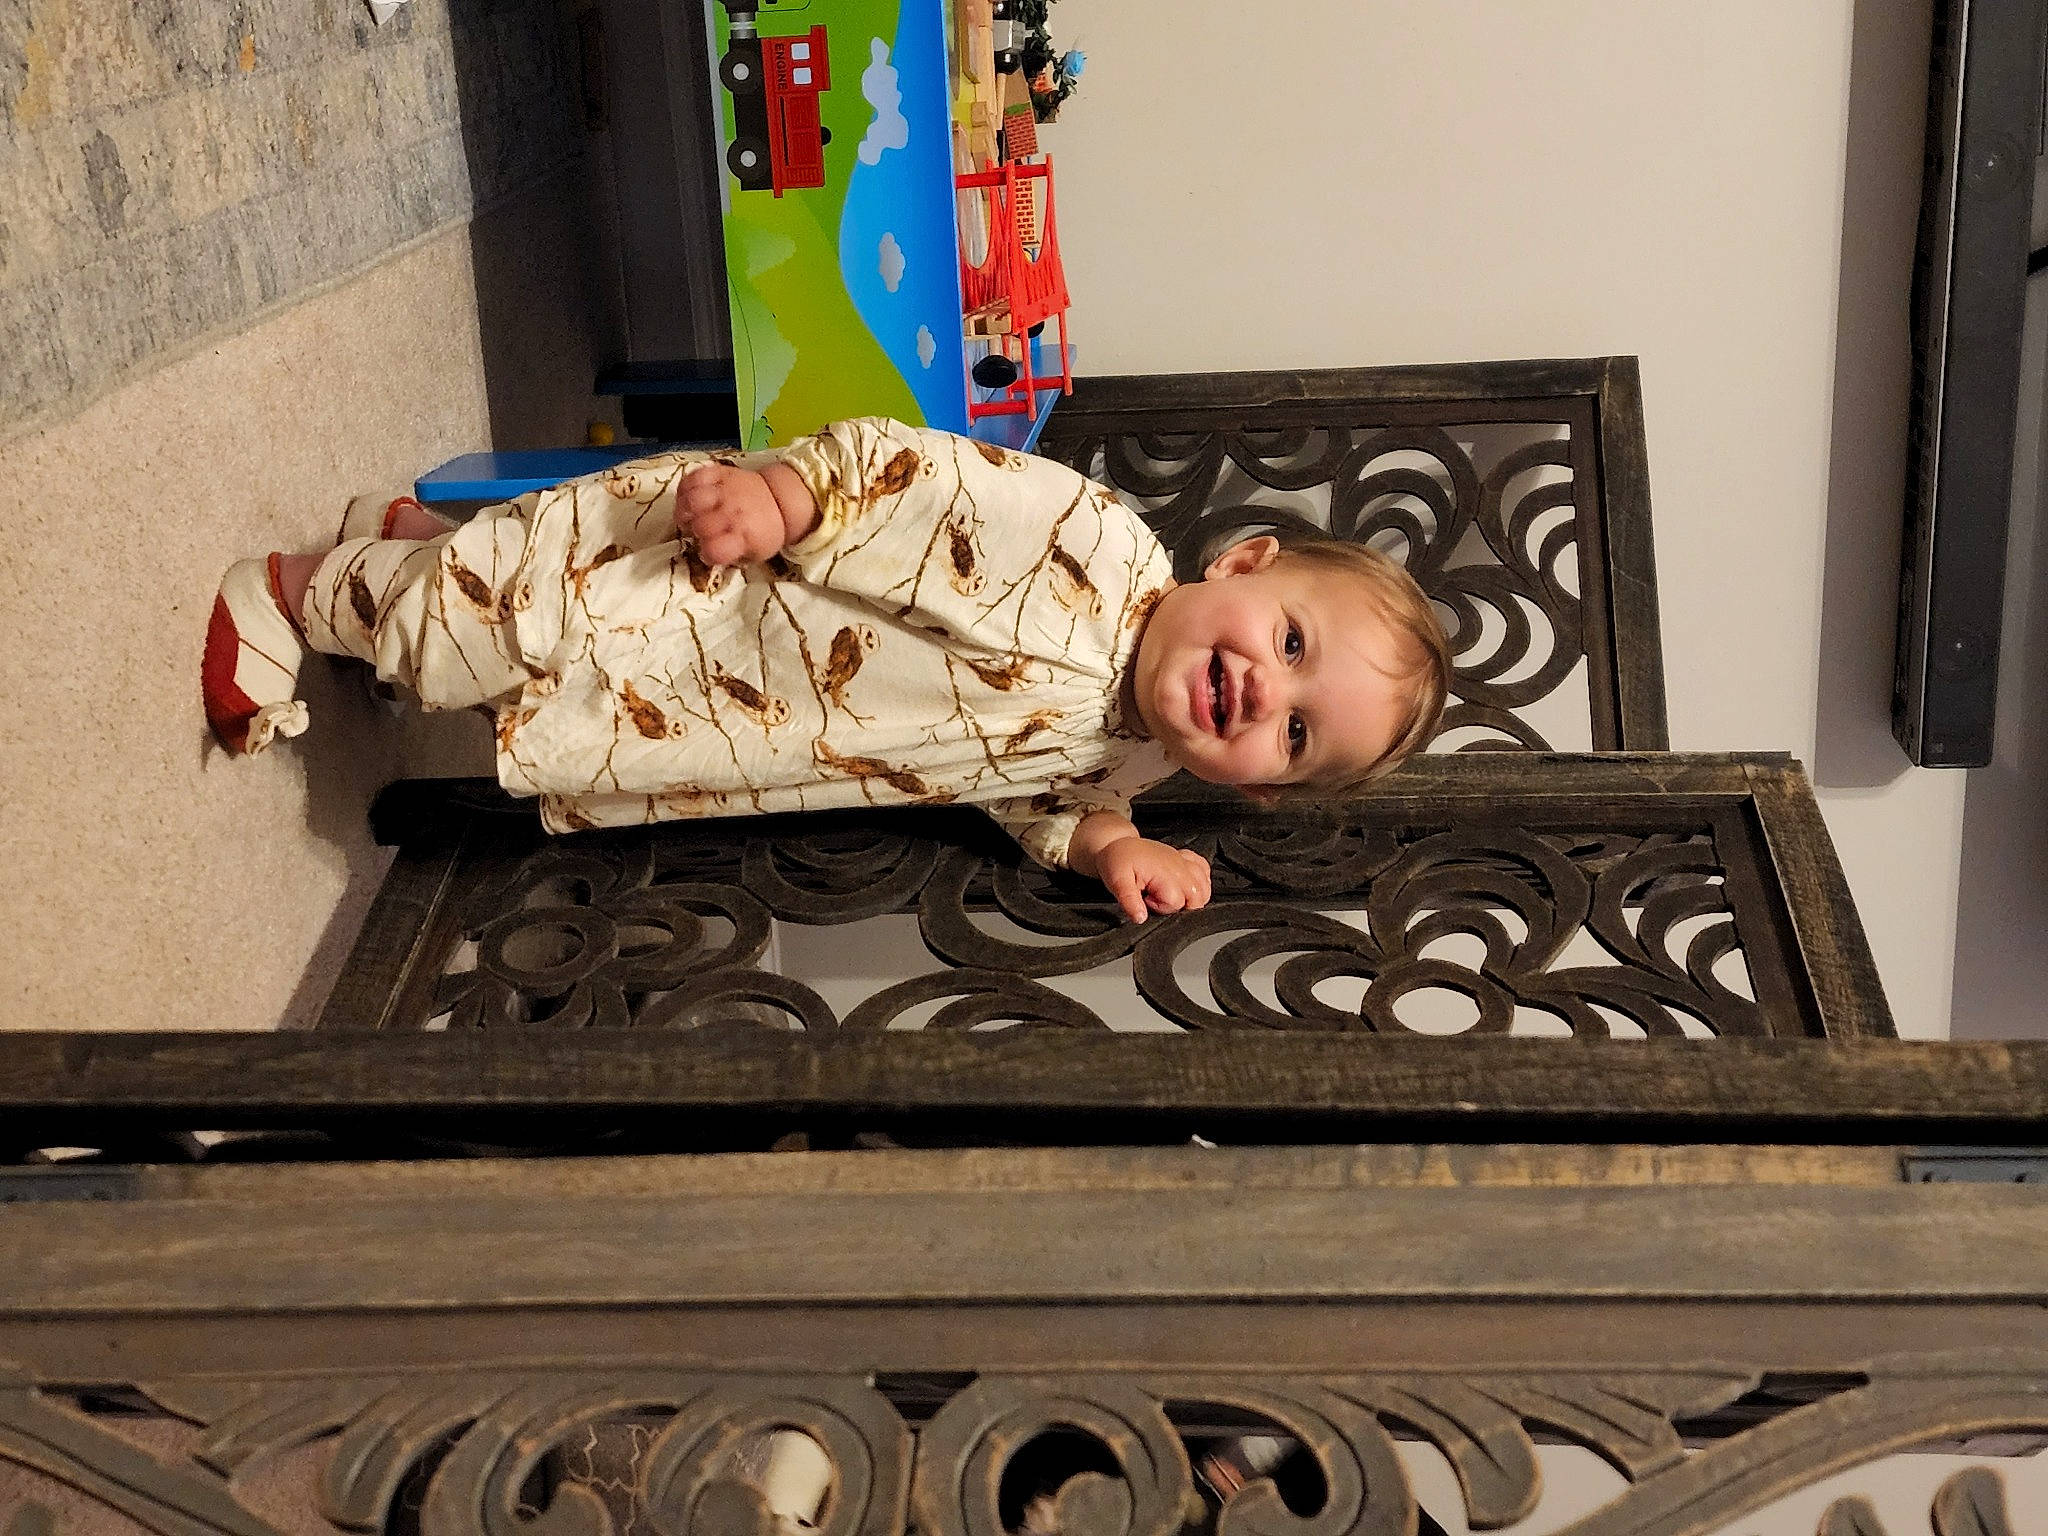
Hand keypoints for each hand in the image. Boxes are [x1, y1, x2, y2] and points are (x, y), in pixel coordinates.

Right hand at [676, 464, 789, 565]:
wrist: (778, 500)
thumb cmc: (763, 531)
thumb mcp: (755, 554)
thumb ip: (732, 558)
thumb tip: (709, 559)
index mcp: (742, 537)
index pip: (713, 550)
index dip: (706, 554)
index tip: (708, 552)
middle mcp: (733, 513)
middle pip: (700, 526)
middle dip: (694, 532)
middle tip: (698, 532)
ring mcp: (726, 491)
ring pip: (693, 499)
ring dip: (684, 510)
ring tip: (688, 515)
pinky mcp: (720, 474)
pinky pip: (694, 477)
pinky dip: (686, 487)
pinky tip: (689, 497)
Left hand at [1094, 837, 1211, 923]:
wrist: (1117, 843)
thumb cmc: (1118, 860)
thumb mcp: (1117, 882)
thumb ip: (1129, 901)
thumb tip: (1141, 918)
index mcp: (1164, 872)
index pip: (1177, 902)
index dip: (1161, 907)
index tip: (1147, 899)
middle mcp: (1179, 866)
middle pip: (1197, 897)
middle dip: (1181, 906)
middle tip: (1158, 899)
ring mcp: (1183, 861)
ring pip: (1205, 887)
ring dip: (1194, 896)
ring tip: (1172, 896)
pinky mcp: (1184, 858)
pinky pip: (1204, 869)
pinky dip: (1201, 880)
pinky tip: (1188, 885)